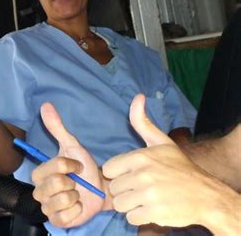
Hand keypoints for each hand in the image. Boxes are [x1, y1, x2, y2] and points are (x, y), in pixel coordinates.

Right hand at [31, 103, 105, 227]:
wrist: (100, 189)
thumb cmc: (84, 168)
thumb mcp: (72, 145)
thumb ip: (57, 127)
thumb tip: (45, 105)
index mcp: (39, 174)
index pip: (53, 167)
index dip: (69, 166)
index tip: (77, 166)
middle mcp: (39, 192)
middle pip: (55, 184)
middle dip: (72, 181)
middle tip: (77, 181)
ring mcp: (47, 208)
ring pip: (61, 200)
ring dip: (76, 196)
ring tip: (78, 193)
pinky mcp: (57, 221)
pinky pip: (67, 215)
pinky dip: (77, 210)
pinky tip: (79, 206)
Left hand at [102, 94, 217, 227]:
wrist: (206, 195)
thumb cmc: (180, 168)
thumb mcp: (161, 142)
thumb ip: (142, 122)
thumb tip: (137, 97)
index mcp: (140, 157)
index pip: (108, 169)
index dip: (119, 174)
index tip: (132, 175)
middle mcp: (142, 175)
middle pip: (113, 188)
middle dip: (124, 190)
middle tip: (141, 188)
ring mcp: (148, 195)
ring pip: (119, 204)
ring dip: (129, 205)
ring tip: (144, 199)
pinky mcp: (153, 213)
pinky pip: (130, 218)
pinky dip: (139, 216)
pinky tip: (151, 209)